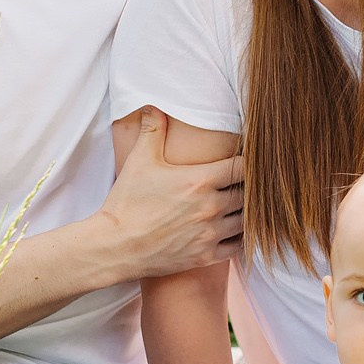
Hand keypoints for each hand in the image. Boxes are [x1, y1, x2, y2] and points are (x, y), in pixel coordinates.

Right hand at [97, 109, 243, 281]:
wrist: (114, 246)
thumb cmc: (127, 202)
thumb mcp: (140, 161)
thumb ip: (153, 130)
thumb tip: (154, 106)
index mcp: (200, 180)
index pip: (243, 167)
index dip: (247, 163)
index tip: (242, 162)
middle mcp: (210, 207)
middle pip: (249, 194)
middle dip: (248, 188)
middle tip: (242, 184)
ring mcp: (210, 234)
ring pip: (247, 220)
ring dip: (245, 212)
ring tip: (239, 206)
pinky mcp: (206, 256)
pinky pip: (238, 246)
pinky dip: (239, 238)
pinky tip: (233, 230)